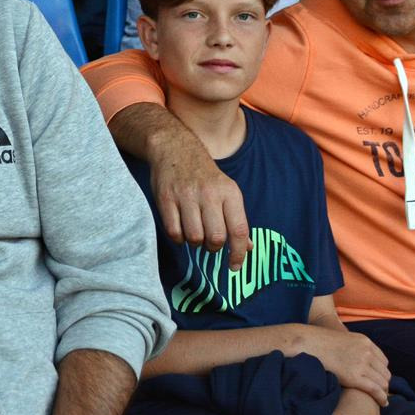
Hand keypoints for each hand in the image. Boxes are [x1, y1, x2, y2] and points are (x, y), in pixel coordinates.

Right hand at [148, 137, 250, 269]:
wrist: (175, 148)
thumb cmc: (204, 175)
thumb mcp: (227, 191)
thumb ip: (236, 219)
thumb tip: (248, 247)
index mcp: (229, 192)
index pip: (239, 230)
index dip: (238, 253)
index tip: (235, 266)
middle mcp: (209, 194)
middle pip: (215, 238)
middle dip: (213, 247)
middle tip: (209, 242)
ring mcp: (186, 196)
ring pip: (194, 237)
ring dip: (195, 242)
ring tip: (194, 231)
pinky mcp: (166, 199)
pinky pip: (174, 232)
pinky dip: (178, 237)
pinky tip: (181, 228)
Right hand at [296, 328, 389, 405]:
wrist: (309, 343)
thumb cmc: (320, 344)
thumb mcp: (344, 340)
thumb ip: (354, 348)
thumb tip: (354, 359)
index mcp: (365, 342)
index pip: (383, 361)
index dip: (382, 373)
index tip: (378, 381)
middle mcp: (366, 352)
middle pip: (385, 372)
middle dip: (384, 383)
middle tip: (380, 392)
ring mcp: (361, 364)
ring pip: (382, 382)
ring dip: (383, 392)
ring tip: (381, 399)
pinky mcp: (354, 376)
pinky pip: (375, 389)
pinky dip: (381, 397)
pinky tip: (383, 403)